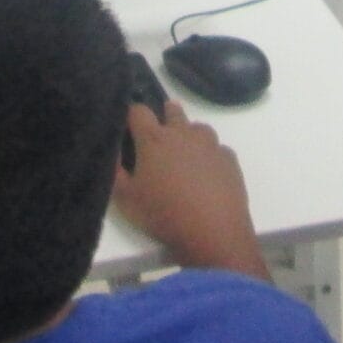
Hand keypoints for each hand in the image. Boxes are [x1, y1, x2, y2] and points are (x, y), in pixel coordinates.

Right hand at [112, 100, 269, 279]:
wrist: (213, 232)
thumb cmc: (164, 214)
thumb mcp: (126, 200)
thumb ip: (114, 171)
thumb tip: (113, 152)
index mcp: (154, 140)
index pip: (138, 111)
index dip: (131, 115)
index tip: (129, 127)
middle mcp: (183, 134)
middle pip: (173, 110)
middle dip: (165, 115)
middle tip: (159, 138)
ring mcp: (210, 145)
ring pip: (198, 128)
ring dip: (190, 135)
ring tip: (184, 158)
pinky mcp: (230, 159)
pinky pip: (218, 149)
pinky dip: (210, 157)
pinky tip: (207, 176)